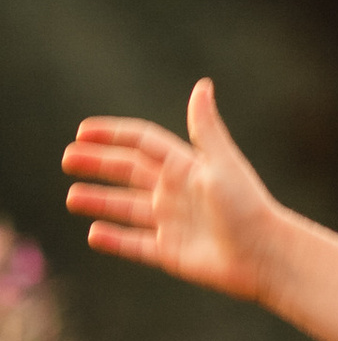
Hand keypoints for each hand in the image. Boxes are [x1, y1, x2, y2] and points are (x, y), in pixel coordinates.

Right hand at [62, 80, 277, 300]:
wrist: (265, 256)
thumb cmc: (247, 207)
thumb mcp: (222, 163)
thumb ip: (206, 128)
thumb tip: (202, 84)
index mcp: (185, 167)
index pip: (142, 143)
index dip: (113, 135)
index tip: (82, 131)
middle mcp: (175, 192)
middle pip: (128, 173)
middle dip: (98, 165)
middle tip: (68, 159)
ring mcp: (172, 223)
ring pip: (126, 209)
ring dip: (99, 201)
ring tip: (72, 198)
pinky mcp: (170, 253)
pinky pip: (135, 244)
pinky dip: (114, 240)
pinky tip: (93, 233)